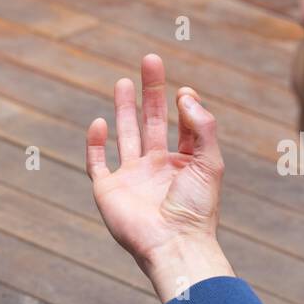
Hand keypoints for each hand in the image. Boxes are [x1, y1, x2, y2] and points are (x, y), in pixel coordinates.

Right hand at [86, 54, 234, 301]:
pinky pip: (97, 162)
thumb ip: (202, 126)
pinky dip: (94, 143)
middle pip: (151, 122)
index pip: (180, 126)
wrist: (172, 242)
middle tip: (149, 61)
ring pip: (125, 135)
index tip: (182, 90)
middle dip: (150, 92)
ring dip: (125, 109)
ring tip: (123, 81)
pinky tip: (99, 122)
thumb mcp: (209, 162)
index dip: (182, 104)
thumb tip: (184, 93)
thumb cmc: (196, 208)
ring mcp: (131, 177)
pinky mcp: (108, 189)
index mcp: (181, 163)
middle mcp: (155, 167)